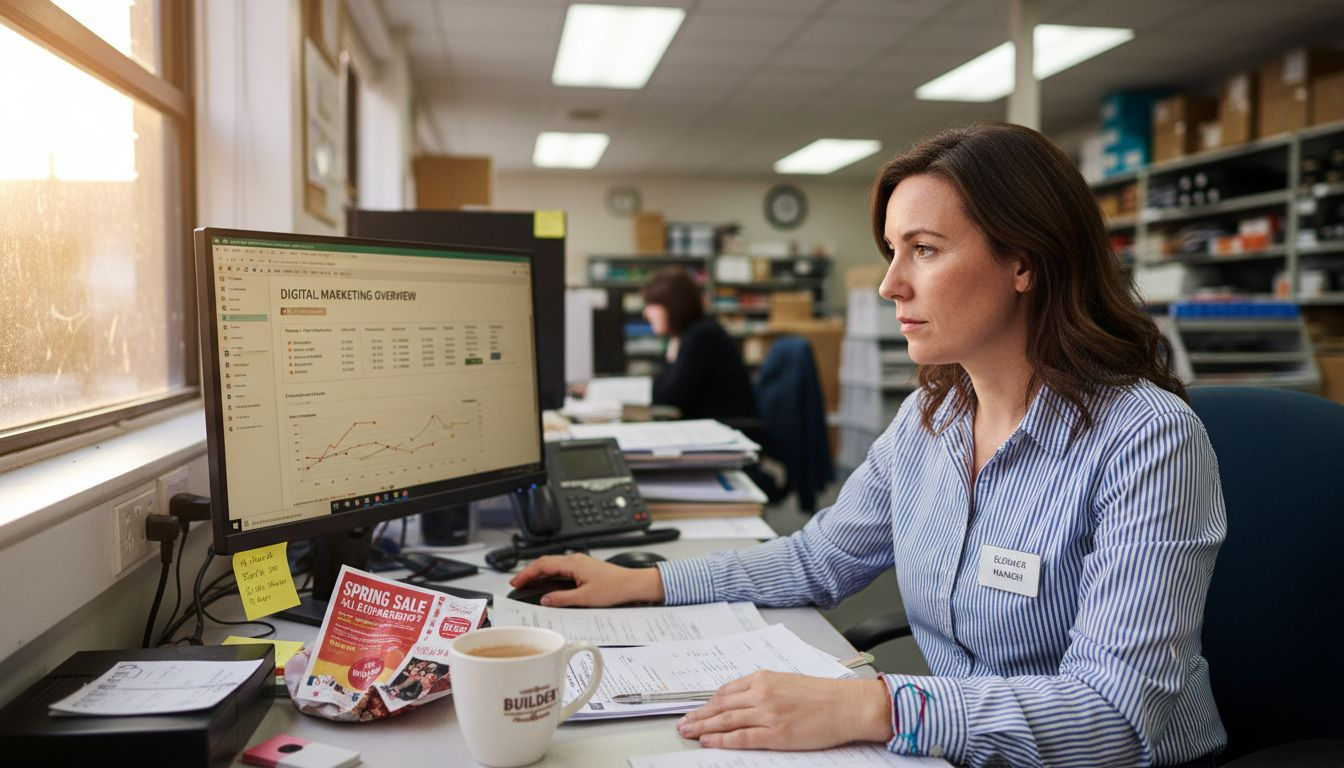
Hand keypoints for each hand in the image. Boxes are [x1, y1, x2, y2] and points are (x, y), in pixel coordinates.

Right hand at [508, 553, 664, 606]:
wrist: (633, 584)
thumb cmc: (614, 588)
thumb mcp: (585, 598)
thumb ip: (562, 598)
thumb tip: (545, 599)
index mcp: (573, 563)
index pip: (543, 565)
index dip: (527, 573)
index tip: (516, 581)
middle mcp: (576, 559)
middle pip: (546, 562)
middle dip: (529, 572)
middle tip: (517, 582)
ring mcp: (580, 562)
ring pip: (553, 564)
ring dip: (539, 572)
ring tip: (528, 582)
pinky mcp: (584, 568)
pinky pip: (561, 568)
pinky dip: (550, 574)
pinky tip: (547, 582)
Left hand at [675, 672, 891, 750]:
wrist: (846, 705)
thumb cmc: (822, 695)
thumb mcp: (787, 682)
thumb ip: (763, 688)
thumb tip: (741, 700)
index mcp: (763, 678)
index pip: (726, 691)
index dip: (707, 703)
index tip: (696, 709)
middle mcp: (761, 693)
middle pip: (720, 706)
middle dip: (698, 715)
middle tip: (682, 723)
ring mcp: (767, 714)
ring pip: (725, 721)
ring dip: (703, 727)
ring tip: (688, 733)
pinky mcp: (776, 734)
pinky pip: (741, 738)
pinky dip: (721, 740)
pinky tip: (709, 741)